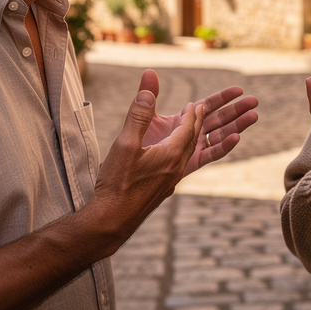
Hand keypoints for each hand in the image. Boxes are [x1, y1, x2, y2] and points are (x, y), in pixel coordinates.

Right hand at [92, 74, 204, 238]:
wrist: (111, 221)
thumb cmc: (117, 182)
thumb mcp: (125, 143)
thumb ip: (139, 114)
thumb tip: (148, 88)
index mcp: (171, 155)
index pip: (188, 127)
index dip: (192, 113)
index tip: (194, 102)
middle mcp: (176, 169)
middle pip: (192, 140)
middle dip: (198, 123)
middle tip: (200, 110)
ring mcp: (170, 182)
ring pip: (186, 155)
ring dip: (191, 139)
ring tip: (188, 130)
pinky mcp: (162, 191)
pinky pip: (178, 166)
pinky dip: (181, 153)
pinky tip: (172, 158)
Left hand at [137, 70, 257, 174]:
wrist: (126, 178)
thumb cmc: (133, 146)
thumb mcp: (143, 117)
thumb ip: (148, 95)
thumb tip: (149, 71)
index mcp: (182, 121)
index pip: (207, 106)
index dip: (223, 97)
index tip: (239, 89)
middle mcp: (190, 134)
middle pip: (218, 119)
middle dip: (236, 110)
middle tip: (254, 100)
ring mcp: (192, 149)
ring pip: (219, 135)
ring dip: (236, 125)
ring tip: (254, 115)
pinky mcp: (191, 163)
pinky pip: (210, 154)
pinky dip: (224, 146)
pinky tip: (236, 137)